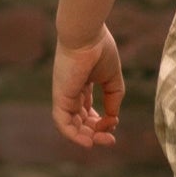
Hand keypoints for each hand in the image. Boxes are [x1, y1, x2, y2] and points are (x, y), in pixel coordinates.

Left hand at [52, 27, 125, 151]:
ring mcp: (64, 95)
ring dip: (87, 137)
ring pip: (72, 125)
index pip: (88, 112)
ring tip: (102, 141)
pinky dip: (73, 135)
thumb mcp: (112, 78)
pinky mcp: (60, 97)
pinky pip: (63, 122)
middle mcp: (71, 92)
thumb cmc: (100, 49)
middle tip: (110, 140)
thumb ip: (114, 98)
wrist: (87, 35)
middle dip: (96, 133)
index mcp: (82, 85)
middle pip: (81, 121)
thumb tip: (113, 119)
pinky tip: (88, 142)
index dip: (102, 122)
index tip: (115, 121)